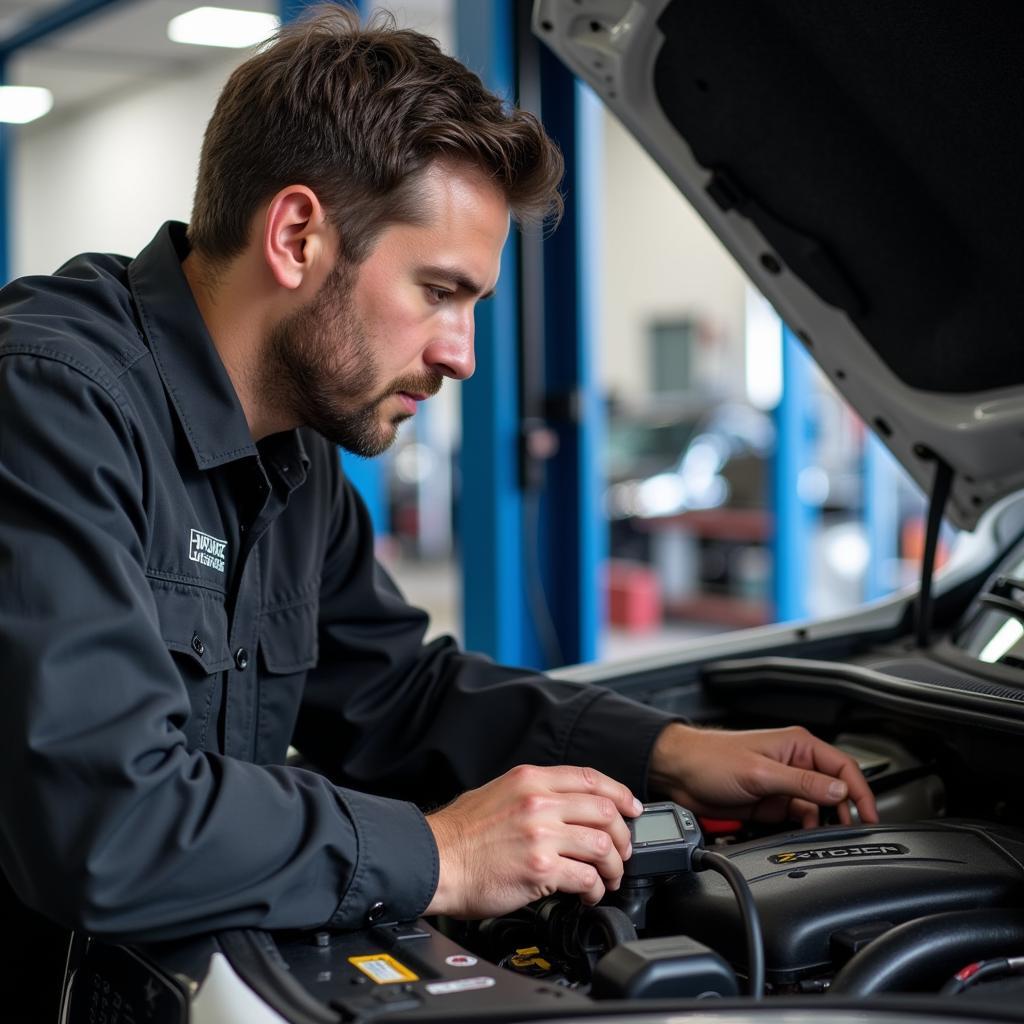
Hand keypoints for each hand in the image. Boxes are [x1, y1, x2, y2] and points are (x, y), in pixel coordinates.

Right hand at [424, 764, 641, 917]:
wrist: (435, 861)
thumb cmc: (460, 834)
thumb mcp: (498, 792)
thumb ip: (532, 793)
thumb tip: (565, 804)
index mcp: (530, 779)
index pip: (590, 779)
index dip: (619, 794)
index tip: (631, 808)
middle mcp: (539, 802)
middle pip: (604, 811)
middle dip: (622, 835)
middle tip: (622, 851)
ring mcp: (541, 834)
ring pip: (602, 845)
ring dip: (614, 865)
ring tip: (608, 877)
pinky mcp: (541, 868)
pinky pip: (586, 877)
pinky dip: (595, 889)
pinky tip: (589, 894)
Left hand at [649, 723, 878, 827]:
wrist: (679, 773)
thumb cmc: (711, 759)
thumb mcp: (760, 772)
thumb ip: (802, 783)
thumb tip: (839, 791)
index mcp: (797, 746)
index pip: (843, 766)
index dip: (861, 791)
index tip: (871, 815)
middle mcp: (794, 764)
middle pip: (835, 789)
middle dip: (846, 810)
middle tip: (853, 833)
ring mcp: (783, 785)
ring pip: (819, 807)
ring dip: (825, 822)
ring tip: (828, 837)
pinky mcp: (771, 803)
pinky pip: (799, 818)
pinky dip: (806, 828)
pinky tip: (805, 836)